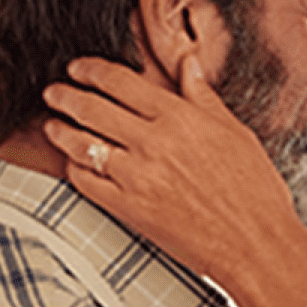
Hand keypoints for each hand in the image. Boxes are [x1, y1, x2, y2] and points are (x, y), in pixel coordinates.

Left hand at [39, 56, 306, 285]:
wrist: (255, 243)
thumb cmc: (254, 190)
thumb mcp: (235, 132)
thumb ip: (204, 96)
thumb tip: (188, 63)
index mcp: (179, 117)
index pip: (121, 82)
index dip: (91, 70)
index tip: (77, 67)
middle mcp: (153, 142)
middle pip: (93, 108)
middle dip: (65, 96)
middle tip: (52, 92)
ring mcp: (137, 176)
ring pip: (82, 144)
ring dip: (60, 131)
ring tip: (51, 125)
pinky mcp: (129, 208)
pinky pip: (87, 183)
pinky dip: (75, 169)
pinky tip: (73, 163)